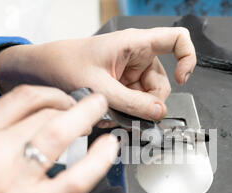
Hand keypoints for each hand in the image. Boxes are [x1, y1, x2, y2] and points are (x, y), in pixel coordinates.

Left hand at [0, 27, 196, 120]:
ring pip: (149, 96)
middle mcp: (137, 56)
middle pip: (163, 81)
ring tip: (115, 113)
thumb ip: (132, 103)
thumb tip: (159, 113)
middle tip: (134, 114)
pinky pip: (136, 100)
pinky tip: (113, 113)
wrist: (44, 70)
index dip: (187, 58)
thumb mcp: (100, 88)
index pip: (176, 39)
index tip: (182, 80)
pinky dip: (128, 111)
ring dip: (137, 109)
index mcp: (135, 43)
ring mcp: (131, 71)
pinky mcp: (123, 84)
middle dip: (151, 102)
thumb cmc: (65, 65)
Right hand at [0, 85, 117, 192]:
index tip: (67, 99)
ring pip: (59, 133)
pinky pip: (77, 175)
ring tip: (98, 117)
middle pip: (46, 113)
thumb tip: (47, 114)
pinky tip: (108, 148)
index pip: (23, 97)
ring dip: (86, 117)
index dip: (54, 93)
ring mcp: (16, 181)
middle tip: (87, 113)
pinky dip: (99, 158)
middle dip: (74, 108)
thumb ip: (5, 133)